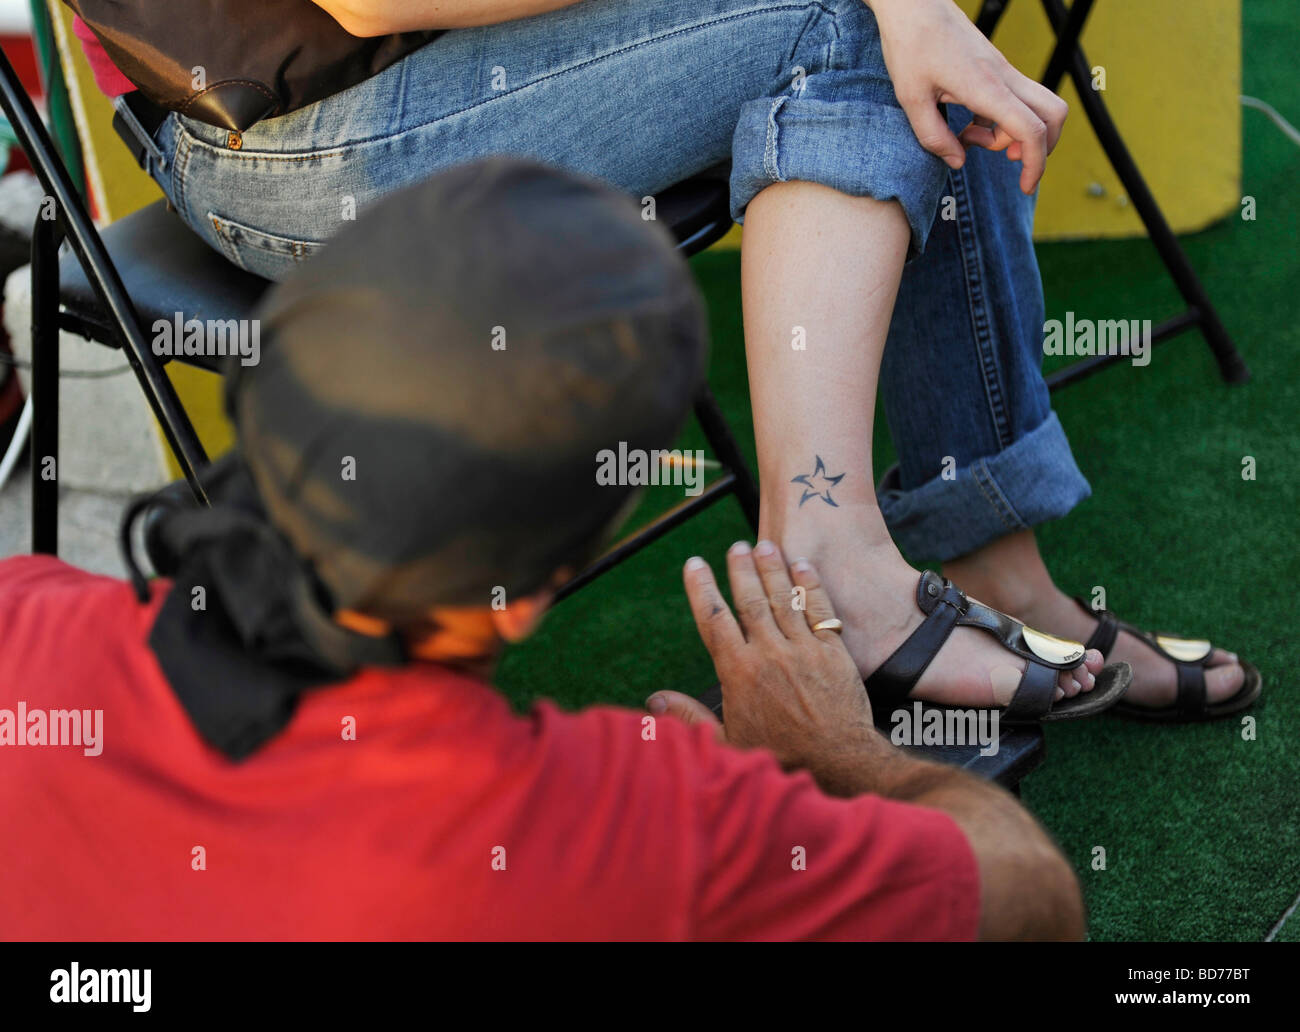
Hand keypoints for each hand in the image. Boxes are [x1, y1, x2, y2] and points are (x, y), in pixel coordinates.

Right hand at [648, 541, 876, 786]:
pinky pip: (819, 609)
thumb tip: (654, 701)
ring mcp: (803, 649)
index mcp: (739, 673)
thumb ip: (691, 717)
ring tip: (765, 544)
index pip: (714, 620)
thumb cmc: (781, 757)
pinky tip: (803, 566)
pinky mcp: (833, 652)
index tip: (693, 564)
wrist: (837, 762)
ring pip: (783, 598)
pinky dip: (809, 585)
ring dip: (773, 568)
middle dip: (741, 569)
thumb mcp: (727, 742)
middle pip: (750, 600)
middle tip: (736, 546)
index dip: (701, 589)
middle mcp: (769, 653)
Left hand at [868, 0, 1067, 192]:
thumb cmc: (910, 46)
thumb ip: (934, 138)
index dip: (1035, 163)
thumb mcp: (911, 99)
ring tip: (971, 137)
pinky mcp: (996, 68)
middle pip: (1053, 114)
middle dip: (1040, 147)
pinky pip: (1015, 99)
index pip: (1030, 129)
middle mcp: (1004, 77)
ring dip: (1014, 133)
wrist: (914, 5)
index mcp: (986, 87)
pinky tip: (969, 123)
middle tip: (1004, 159)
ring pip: (1037, 106)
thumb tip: (959, 162)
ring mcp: (1003, 70)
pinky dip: (1001, 120)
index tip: (1025, 186)